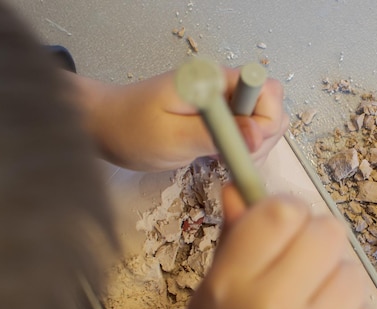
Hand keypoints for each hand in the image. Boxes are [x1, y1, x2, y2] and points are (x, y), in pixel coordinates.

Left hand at [67, 67, 287, 170]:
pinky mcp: (220, 116)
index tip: (241, 147)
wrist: (105, 126)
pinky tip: (218, 156)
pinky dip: (242, 148)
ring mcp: (224, 101)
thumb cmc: (130, 129)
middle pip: (271, 107)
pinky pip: (248, 131)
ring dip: (253, 146)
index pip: (267, 91)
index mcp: (213, 81)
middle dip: (262, 138)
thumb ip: (213, 135)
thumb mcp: (171, 138)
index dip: (264, 123)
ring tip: (220, 158)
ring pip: (263, 122)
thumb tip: (257, 135)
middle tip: (230, 158)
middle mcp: (224, 86)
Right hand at [186, 185, 376, 308]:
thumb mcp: (215, 298)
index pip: (280, 213)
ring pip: (351, 269)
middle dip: (317, 242)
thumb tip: (238, 188)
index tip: (286, 224)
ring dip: (335, 282)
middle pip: (326, 231)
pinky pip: (366, 307)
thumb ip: (232, 240)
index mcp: (230, 289)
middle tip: (302, 268)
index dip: (288, 211)